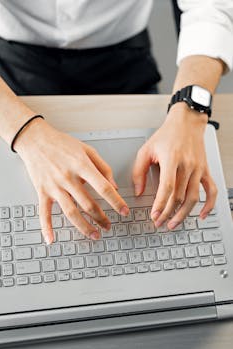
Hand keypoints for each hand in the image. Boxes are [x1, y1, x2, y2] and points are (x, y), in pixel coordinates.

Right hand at [15, 119, 128, 243]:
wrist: (35, 139)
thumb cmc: (61, 143)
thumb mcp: (87, 149)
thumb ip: (103, 167)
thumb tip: (114, 185)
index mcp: (82, 166)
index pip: (103, 188)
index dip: (116, 201)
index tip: (124, 211)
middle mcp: (68, 177)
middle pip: (88, 204)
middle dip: (101, 218)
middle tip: (108, 225)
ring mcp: (54, 186)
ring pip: (71, 212)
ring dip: (84, 227)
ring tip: (94, 235)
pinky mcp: (42, 191)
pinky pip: (44, 213)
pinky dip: (46, 227)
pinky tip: (51, 239)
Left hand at [132, 103, 216, 229]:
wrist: (186, 122)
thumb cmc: (166, 135)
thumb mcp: (146, 149)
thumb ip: (139, 171)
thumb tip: (138, 191)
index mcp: (171, 159)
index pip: (167, 188)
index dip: (160, 204)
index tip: (154, 216)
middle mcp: (187, 165)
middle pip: (179, 196)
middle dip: (168, 213)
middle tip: (159, 223)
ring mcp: (198, 169)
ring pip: (193, 198)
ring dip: (183, 214)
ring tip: (173, 224)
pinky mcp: (205, 170)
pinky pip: (211, 190)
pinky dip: (209, 205)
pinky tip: (201, 215)